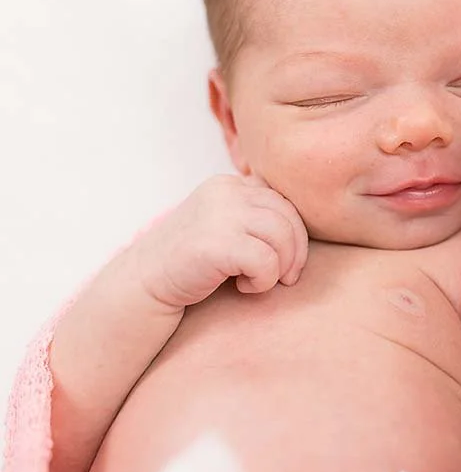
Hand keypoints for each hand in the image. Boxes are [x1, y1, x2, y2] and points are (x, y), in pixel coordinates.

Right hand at [129, 174, 309, 310]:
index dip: (296, 233)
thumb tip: (308, 221)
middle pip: (289, 217)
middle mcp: (225, 192)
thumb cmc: (193, 263)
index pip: (283, 201)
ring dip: (280, 267)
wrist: (142, 286)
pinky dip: (263, 280)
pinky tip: (242, 286)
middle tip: (286, 278)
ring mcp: (218, 214)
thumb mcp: (225, 227)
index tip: (288, 261)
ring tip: (259, 281)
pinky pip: (266, 261)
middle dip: (296, 252)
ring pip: (282, 237)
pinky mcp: (214, 243)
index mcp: (229, 184)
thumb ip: (255, 216)